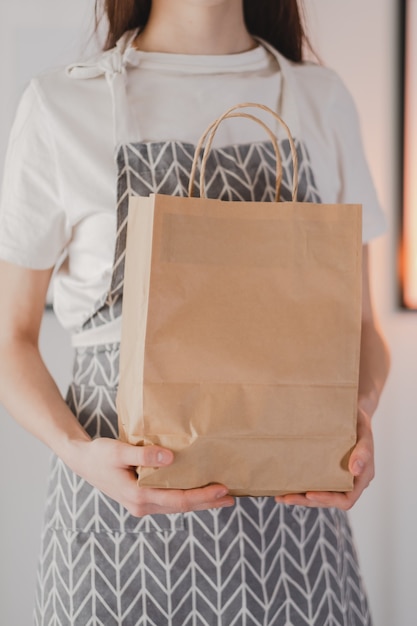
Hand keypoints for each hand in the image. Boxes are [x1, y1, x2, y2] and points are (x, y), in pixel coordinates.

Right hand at [69, 437, 234, 516]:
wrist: (82, 461)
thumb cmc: (99, 454)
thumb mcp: (118, 451)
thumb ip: (143, 456)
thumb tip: (170, 458)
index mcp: (138, 497)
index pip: (178, 500)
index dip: (202, 497)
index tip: (222, 489)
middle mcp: (142, 506)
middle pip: (181, 507)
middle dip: (207, 503)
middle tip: (231, 497)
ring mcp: (141, 505)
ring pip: (176, 506)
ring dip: (199, 502)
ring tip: (221, 496)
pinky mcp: (141, 499)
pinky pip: (168, 501)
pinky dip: (186, 497)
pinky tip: (196, 491)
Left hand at [274, 407, 373, 509]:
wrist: (351, 413)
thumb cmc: (359, 423)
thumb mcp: (364, 433)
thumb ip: (363, 451)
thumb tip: (355, 470)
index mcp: (361, 477)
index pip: (346, 499)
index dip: (328, 500)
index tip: (309, 494)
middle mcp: (349, 482)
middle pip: (328, 501)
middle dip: (306, 500)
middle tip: (286, 498)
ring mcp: (337, 478)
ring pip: (319, 495)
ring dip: (300, 497)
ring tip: (280, 496)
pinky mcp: (327, 471)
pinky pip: (315, 483)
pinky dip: (300, 487)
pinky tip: (284, 486)